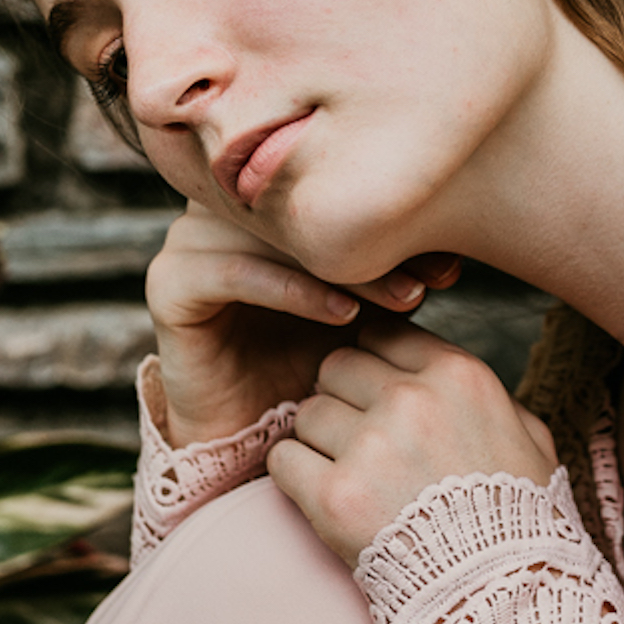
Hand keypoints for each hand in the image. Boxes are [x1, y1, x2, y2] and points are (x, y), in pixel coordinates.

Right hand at [145, 199, 462, 446]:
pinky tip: (343, 315)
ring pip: (272, 238)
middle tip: (430, 279)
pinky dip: (294, 291)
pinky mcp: (169, 283)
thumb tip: (454, 250)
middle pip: (302, 210)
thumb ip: (395, 268)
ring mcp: (188, 242)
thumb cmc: (316, 360)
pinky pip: (234, 273)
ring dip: (341, 266)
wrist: (254, 431)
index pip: (330, 192)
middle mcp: (218, 210)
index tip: (450, 262)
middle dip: (374, 242)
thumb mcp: (366, 306)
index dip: (393, 220)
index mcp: (263, 202)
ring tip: (400, 300)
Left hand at [265, 313, 557, 566]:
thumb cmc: (520, 519)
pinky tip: (323, 495)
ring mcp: (370, 447)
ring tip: (348, 474)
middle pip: (337, 366)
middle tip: (357, 438)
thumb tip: (451, 375)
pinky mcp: (334, 496)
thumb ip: (490, 396)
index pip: (383, 335)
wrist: (501, 596)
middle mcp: (412, 400)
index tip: (378, 397)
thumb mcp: (530, 439)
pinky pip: (283, 459)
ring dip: (319, 440)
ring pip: (307, 412)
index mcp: (459, 375)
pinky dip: (295, 476)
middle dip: (342, 398)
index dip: (375, 366)